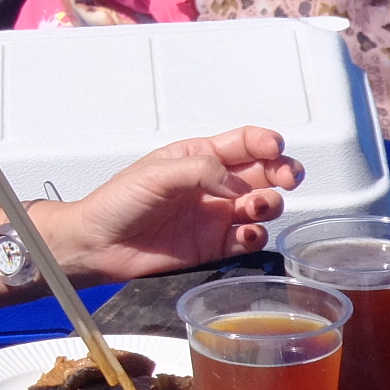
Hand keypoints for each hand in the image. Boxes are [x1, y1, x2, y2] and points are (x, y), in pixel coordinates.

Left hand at [45, 127, 303, 283]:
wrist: (102, 244)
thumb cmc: (120, 201)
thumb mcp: (158, 173)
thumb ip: (201, 171)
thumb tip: (236, 186)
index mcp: (200, 157)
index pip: (244, 144)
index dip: (265, 143)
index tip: (276, 148)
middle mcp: (215, 185)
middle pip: (263, 174)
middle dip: (282, 173)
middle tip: (287, 179)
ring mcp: (218, 216)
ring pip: (263, 207)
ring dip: (269, 205)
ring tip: (255, 208)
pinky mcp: (218, 246)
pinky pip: (250, 240)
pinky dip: (256, 237)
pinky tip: (245, 234)